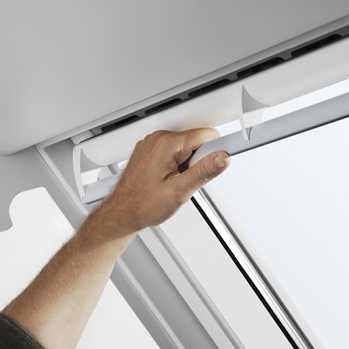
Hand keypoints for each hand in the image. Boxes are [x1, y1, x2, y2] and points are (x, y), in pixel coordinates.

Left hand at [102, 128, 229, 233]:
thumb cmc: (143, 204)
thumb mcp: (179, 191)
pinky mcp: (150, 151)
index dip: (216, 151)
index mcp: (167, 144)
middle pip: (196, 141)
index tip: (226, 157)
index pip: (206, 135)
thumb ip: (203, 172)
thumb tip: (222, 158)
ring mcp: (153, 144)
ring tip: (175, 182)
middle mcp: (158, 139)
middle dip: (199, 161)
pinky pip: (174, 151)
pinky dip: (176, 164)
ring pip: (186, 147)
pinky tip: (168, 179)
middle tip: (186, 181)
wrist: (122, 213)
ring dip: (188, 164)